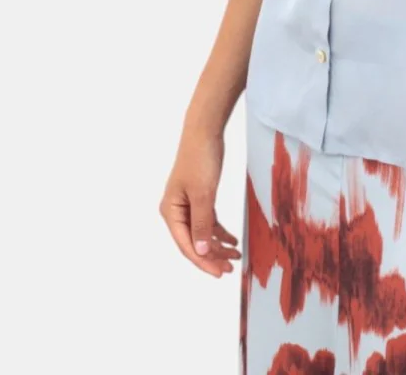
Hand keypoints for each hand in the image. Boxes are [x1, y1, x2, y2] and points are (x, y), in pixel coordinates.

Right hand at [159, 126, 241, 277]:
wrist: (204, 132)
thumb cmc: (200, 160)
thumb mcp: (203, 194)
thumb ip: (202, 225)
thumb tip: (201, 252)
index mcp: (170, 212)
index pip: (187, 245)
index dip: (203, 261)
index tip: (219, 273)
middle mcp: (175, 211)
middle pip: (194, 242)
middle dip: (212, 256)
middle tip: (230, 268)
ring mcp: (187, 205)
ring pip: (202, 233)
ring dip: (218, 245)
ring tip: (235, 256)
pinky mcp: (199, 197)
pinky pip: (208, 221)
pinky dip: (219, 231)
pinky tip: (231, 240)